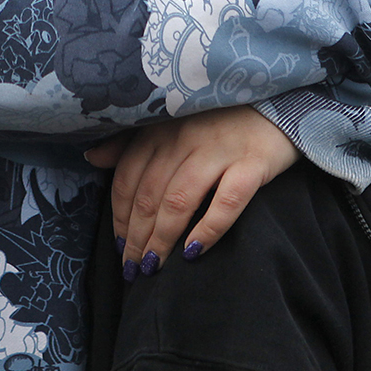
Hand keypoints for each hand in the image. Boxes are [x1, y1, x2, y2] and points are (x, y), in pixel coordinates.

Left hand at [85, 106, 299, 277]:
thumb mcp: (171, 121)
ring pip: (179, 202)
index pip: (128, 178)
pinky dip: (207, 230)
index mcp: (162, 129)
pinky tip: (194, 252)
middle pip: (149, 195)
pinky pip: (226, 202)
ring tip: (154, 267)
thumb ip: (131, 140)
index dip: (119, 216)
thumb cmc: (219, 117)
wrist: (277, 102)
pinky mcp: (252, 164)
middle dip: (136, 237)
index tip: (119, 246)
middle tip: (132, 268)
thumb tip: (92, 158)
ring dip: (161, 240)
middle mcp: (185, 139)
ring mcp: (219, 151)